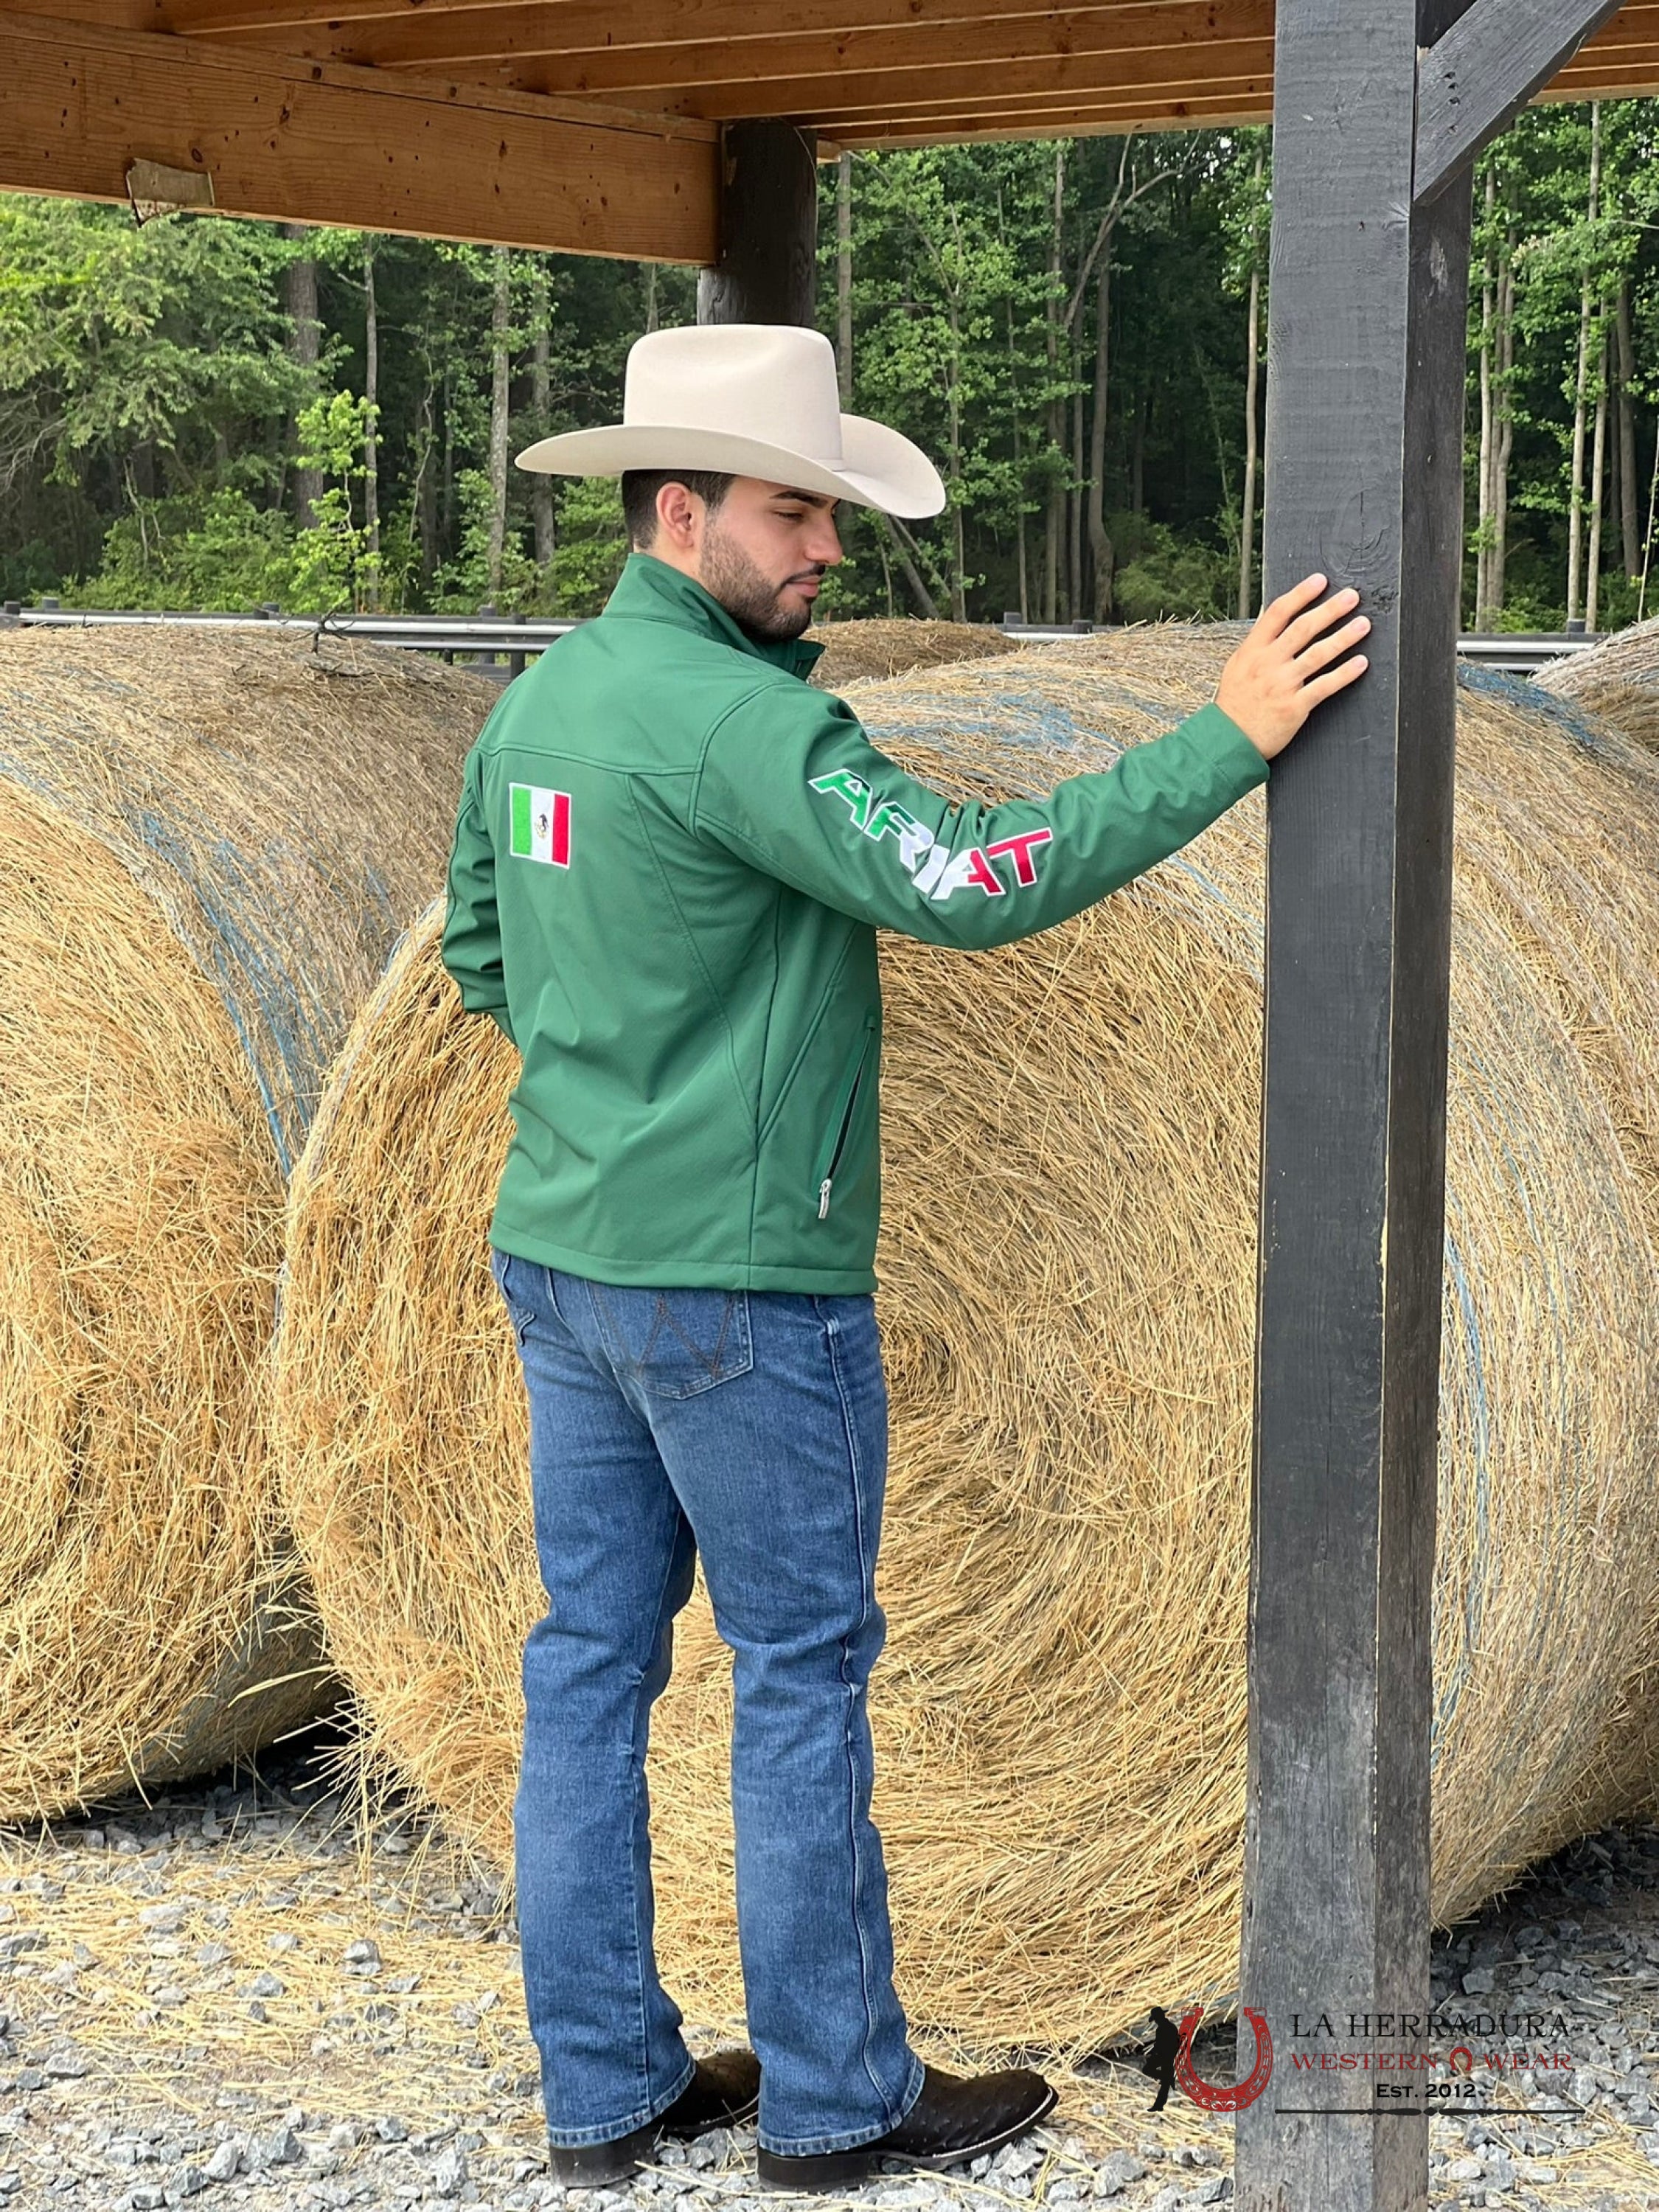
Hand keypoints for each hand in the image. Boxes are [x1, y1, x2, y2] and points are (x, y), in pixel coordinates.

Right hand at [1215, 573, 1370, 760]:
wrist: (1228, 740)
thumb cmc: (1234, 704)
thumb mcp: (1238, 666)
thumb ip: (1259, 644)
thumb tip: (1280, 620)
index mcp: (1252, 650)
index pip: (1278, 613)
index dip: (1300, 594)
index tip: (1320, 581)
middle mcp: (1268, 664)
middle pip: (1303, 629)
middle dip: (1330, 610)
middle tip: (1352, 596)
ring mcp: (1282, 685)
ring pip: (1318, 654)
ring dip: (1344, 637)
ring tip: (1363, 624)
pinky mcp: (1295, 707)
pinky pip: (1325, 686)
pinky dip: (1345, 673)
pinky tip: (1361, 663)